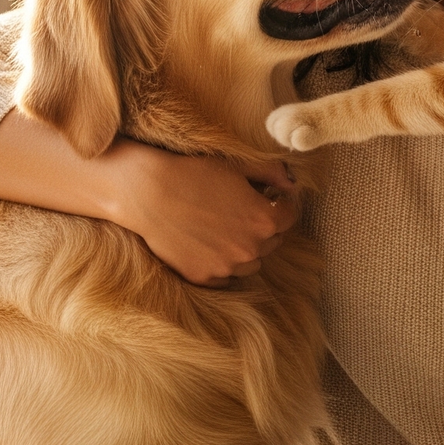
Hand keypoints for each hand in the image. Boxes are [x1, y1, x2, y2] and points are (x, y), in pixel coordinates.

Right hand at [99, 139, 300, 286]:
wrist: (151, 193)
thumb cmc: (195, 174)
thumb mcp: (238, 166)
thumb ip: (272, 173)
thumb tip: (293, 182)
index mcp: (265, 220)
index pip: (289, 216)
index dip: (282, 204)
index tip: (271, 198)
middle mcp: (250, 249)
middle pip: (272, 241)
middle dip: (264, 226)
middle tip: (245, 211)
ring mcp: (226, 267)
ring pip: (250, 262)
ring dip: (245, 248)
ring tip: (226, 228)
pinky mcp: (203, 278)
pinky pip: (225, 276)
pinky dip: (223, 264)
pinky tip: (210, 244)